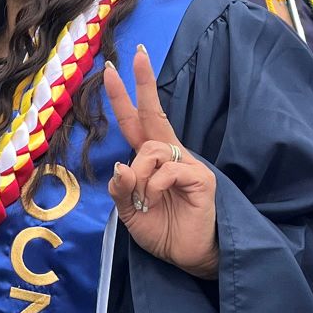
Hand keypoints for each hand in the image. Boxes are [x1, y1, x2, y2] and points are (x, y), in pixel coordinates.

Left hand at [104, 45, 218, 278]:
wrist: (189, 258)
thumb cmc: (161, 231)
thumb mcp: (129, 211)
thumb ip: (121, 188)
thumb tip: (118, 164)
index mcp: (151, 161)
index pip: (136, 122)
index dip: (124, 98)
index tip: (112, 69)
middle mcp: (170, 156)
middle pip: (155, 113)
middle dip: (144, 83)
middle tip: (136, 54)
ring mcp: (188, 165)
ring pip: (152, 151)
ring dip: (139, 175)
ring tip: (143, 200)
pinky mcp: (201, 179)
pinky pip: (168, 170)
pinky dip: (153, 187)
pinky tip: (154, 202)